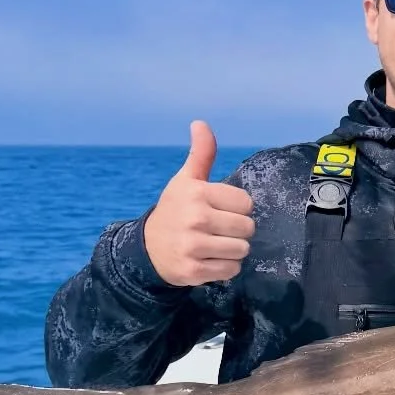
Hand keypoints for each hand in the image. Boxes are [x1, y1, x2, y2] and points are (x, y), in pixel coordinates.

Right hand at [143, 120, 255, 285]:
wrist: (147, 249)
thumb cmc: (175, 210)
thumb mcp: (186, 180)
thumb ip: (201, 154)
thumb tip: (200, 123)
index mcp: (197, 193)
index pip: (246, 203)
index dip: (236, 208)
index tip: (218, 209)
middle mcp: (195, 219)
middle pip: (247, 228)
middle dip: (237, 230)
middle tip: (217, 230)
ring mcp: (193, 247)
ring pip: (242, 250)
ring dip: (233, 250)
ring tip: (213, 245)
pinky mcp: (193, 271)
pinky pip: (231, 270)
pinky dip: (225, 268)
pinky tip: (208, 260)